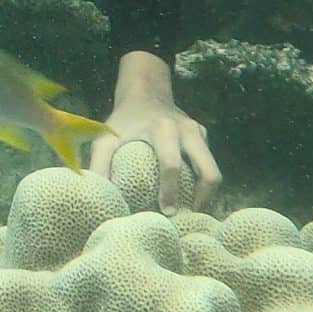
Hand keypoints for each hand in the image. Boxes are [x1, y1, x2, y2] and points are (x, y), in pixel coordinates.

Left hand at [91, 51, 218, 211]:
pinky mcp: (204, 137)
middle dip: (200, 199)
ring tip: (189, 213)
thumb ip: (99, 165)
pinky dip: (202, 183)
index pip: (171, 165)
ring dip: (205, 195)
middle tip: (185, 218)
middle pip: (208, 171)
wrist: (144, 92)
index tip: (166, 212)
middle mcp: (187, 130)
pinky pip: (208, 165)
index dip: (170, 192)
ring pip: (213, 171)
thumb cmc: (123, 120)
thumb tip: (99, 197)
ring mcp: (199, 133)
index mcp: (163, 129)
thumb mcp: (106, 138)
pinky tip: (188, 197)